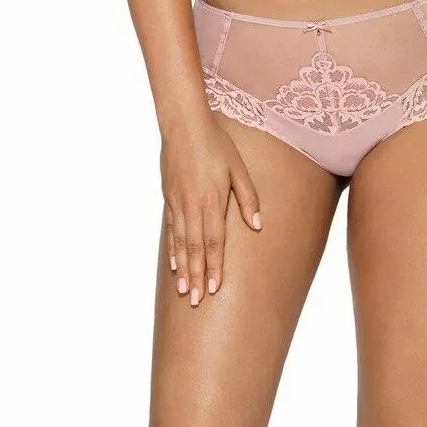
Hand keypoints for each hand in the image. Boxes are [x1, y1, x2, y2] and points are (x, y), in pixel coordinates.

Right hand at [159, 110, 261, 306]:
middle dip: (197, 277)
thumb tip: (257, 225)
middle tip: (196, 302)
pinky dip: (172, 250)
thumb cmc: (216, 143)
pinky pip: (172, 230)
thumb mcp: (238, 167)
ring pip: (180, 243)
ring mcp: (178, 202)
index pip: (214, 241)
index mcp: (212, 199)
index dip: (215, 267)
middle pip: (194, 248)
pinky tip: (174, 264)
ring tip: (184, 292)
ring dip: (183, 269)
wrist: (183, 124)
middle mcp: (193, 205)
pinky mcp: (169, 197)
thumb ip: (248, 197)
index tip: (216, 289)